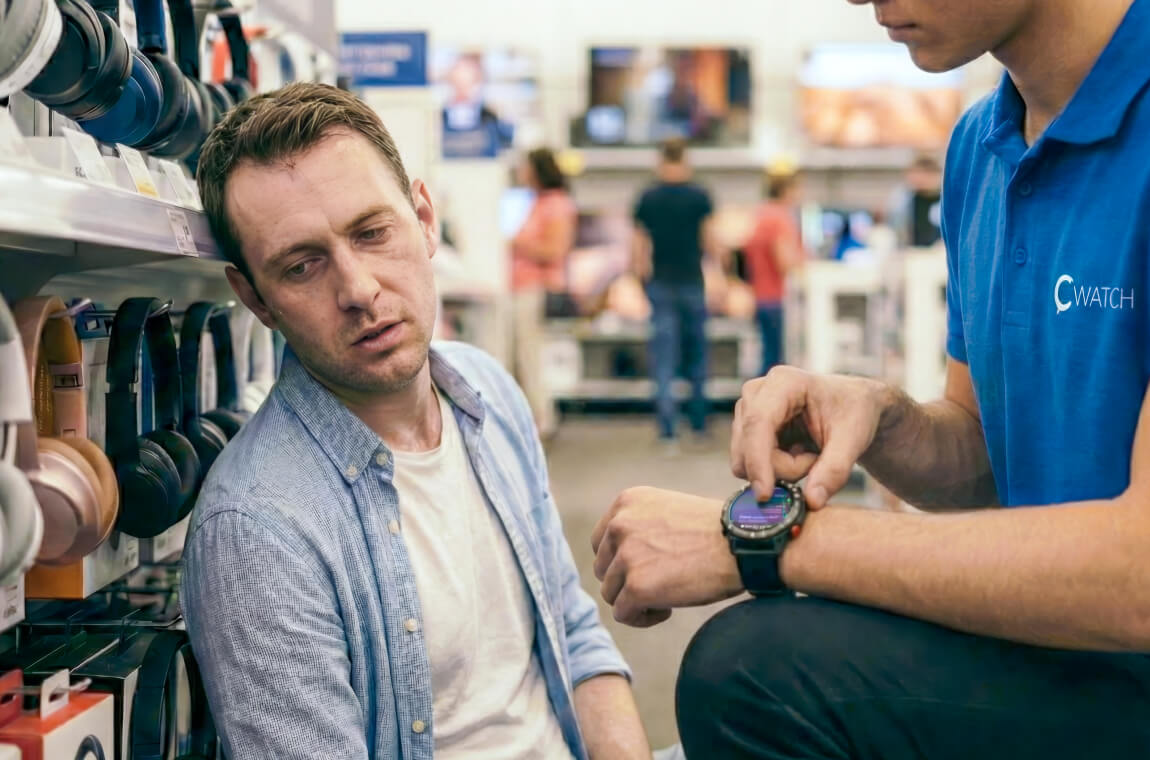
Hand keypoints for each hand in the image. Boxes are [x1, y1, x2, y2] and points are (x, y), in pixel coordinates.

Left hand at [591, 487, 742, 627]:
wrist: (743, 544)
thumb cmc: (715, 531)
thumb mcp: (667, 512)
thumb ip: (638, 527)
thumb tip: (618, 558)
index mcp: (627, 502)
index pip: (601, 541)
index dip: (620, 560)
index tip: (647, 567)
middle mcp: (620, 525)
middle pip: (603, 568)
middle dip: (627, 581)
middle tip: (660, 583)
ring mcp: (627, 556)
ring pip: (611, 593)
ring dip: (635, 600)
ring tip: (667, 596)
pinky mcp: (637, 587)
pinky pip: (623, 614)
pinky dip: (642, 618)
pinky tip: (667, 609)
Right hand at [732, 366, 889, 507]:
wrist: (853, 406)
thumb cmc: (854, 411)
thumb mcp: (854, 438)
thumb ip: (835, 470)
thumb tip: (812, 501)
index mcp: (784, 383)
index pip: (758, 423)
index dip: (758, 460)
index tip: (765, 494)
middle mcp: (757, 393)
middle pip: (750, 447)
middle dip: (783, 468)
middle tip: (817, 461)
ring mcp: (747, 411)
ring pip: (746, 460)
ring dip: (780, 469)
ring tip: (810, 455)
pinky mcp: (746, 429)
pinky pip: (750, 465)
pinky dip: (776, 469)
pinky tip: (797, 455)